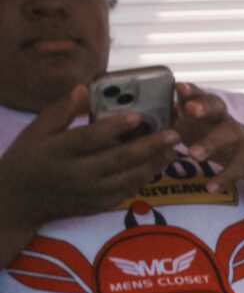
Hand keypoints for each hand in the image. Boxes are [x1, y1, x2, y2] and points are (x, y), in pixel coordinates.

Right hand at [0, 85, 180, 225]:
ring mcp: (90, 192)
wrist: (19, 199)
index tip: (138, 115)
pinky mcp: (98, 205)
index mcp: (59, 150)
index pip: (91, 137)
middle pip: (119, 159)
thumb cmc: (28, 157)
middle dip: (149, 146)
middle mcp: (77, 173)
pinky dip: (144, 178)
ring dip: (154, 163)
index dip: (115, 127)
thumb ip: (62, 111)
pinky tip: (157, 165)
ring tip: (173, 149)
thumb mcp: (37, 130)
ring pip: (129, 177)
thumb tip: (84, 88)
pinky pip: (127, 191)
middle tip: (174, 134)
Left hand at [174, 83, 243, 187]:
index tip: (179, 87)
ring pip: (228, 135)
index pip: (199, 94)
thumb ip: (176, 120)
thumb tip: (141, 114)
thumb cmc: (215, 137)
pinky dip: (223, 178)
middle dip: (204, 107)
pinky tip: (210, 187)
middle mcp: (225, 119)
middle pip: (218, 107)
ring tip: (192, 155)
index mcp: (209, 110)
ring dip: (210, 144)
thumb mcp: (196, 127)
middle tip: (191, 110)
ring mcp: (240, 138)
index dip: (191, 91)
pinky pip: (237, 169)